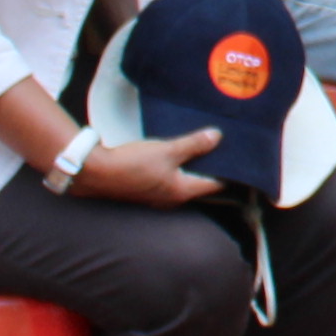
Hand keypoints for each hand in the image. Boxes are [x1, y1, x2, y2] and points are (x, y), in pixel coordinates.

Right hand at [75, 128, 221, 206]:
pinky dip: (177, 168)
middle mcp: (172, 199)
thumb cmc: (133, 163)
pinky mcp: (145, 189)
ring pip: (184, 181)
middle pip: (200, 183)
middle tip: (224, 148)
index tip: (240, 158)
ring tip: (204, 147)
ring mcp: (158, 196)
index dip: (229, 171)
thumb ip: (194, 144)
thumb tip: (218, 137)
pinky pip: (170, 178)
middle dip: (212, 167)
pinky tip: (178, 154)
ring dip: (193, 167)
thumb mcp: (167, 150)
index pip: (215, 184)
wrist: (95, 172)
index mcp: (182, 191)